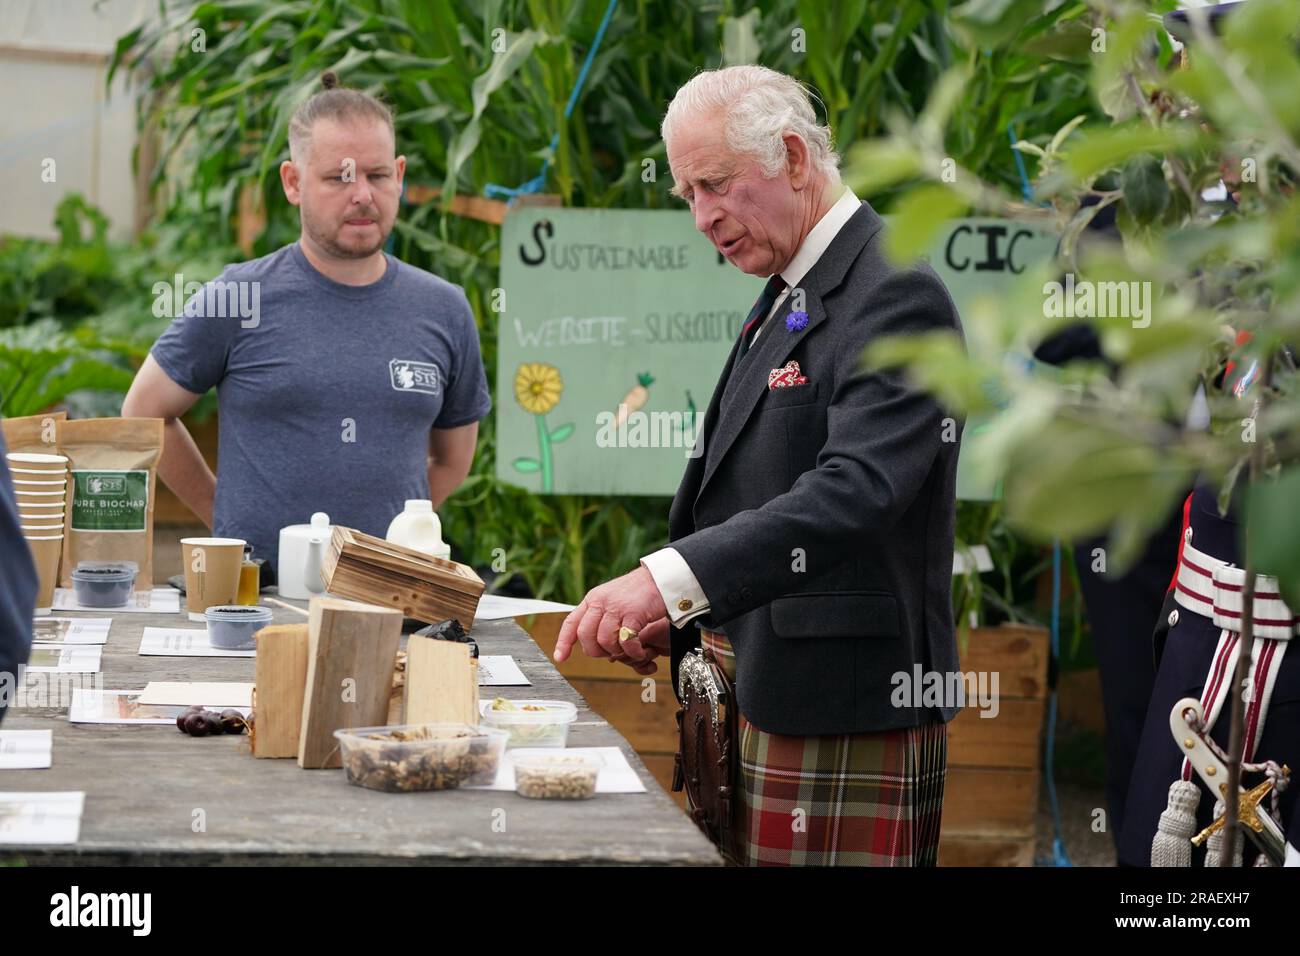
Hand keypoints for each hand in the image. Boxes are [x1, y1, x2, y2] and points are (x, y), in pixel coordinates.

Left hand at [554, 566, 668, 665]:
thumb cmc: (638, 592)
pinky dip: (633, 652)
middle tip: (610, 654)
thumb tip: (591, 641)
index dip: (564, 642)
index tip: (560, 657)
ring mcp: (616, 607)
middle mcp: (601, 602)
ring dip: (617, 652)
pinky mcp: (633, 613)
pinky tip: (639, 651)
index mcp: (593, 599)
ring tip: (628, 651)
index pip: (572, 622)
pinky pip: (626, 641)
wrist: (660, 579)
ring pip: (605, 641)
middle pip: (586, 636)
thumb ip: (599, 615)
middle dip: (597, 651)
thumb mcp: (611, 599)